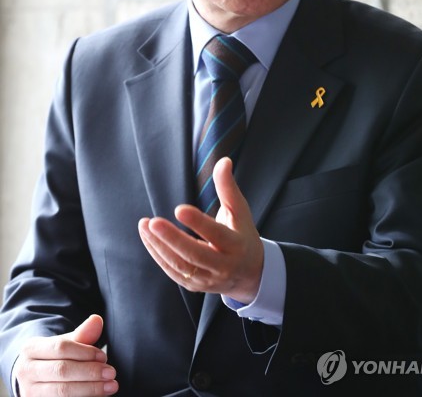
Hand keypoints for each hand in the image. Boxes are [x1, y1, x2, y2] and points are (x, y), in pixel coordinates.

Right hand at [15, 314, 117, 395]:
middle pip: (62, 371)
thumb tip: (97, 320)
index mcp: (31, 349)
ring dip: (90, 389)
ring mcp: (29, 392)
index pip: (61, 348)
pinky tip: (98, 396)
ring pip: (61, 392)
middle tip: (111, 373)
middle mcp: (26, 371)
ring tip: (110, 386)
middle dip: (90, 372)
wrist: (33, 377)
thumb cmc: (53, 357)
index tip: (104, 357)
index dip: (85, 352)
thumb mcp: (65, 343)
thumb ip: (82, 334)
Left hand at [138, 157, 263, 302]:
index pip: (216, 234)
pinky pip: (172, 271)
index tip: (179, 209)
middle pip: (194, 255)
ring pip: (180, 265)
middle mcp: (222, 266)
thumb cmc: (242, 234)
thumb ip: (228, 187)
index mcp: (236, 245)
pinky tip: (148, 238)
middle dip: (171, 239)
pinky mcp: (194, 286)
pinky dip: (158, 255)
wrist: (250, 274)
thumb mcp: (240, 211)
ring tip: (145, 225)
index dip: (198, 223)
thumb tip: (223, 161)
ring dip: (159, 246)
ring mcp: (207, 279)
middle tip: (153, 222)